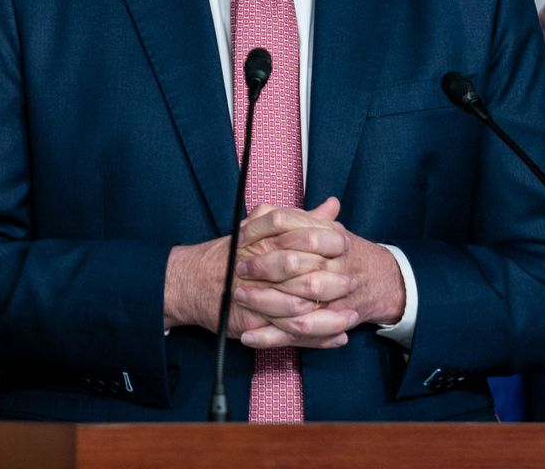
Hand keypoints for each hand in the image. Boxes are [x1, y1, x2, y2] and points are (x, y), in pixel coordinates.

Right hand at [161, 197, 370, 349]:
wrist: (192, 281)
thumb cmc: (228, 255)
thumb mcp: (260, 227)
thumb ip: (299, 218)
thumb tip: (332, 205)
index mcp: (263, 240)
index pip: (302, 235)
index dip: (327, 240)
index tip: (346, 244)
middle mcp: (260, 266)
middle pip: (304, 272)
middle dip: (333, 280)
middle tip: (352, 282)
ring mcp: (258, 295)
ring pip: (301, 307)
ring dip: (330, 314)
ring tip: (352, 315)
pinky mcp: (255, 321)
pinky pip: (291, 332)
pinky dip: (317, 338)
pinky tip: (338, 337)